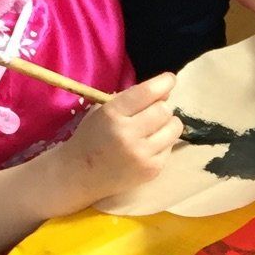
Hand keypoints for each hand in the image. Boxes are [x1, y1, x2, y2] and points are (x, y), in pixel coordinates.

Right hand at [55, 75, 182, 204]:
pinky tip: (148, 146)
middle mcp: (129, 134)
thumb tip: (166, 90)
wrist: (80, 175)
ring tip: (153, 128)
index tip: (170, 79)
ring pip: (174, 128)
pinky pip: (171, 147)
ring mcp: (142, 155)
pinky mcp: (152, 170)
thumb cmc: (91, 138)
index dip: (164, 83)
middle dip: (161, 107)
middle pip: (165, 110)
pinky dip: (164, 143)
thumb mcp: (103, 110)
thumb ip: (132, 98)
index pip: (147, 92)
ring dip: (167, 124)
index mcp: (113, 114)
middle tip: (151, 112)